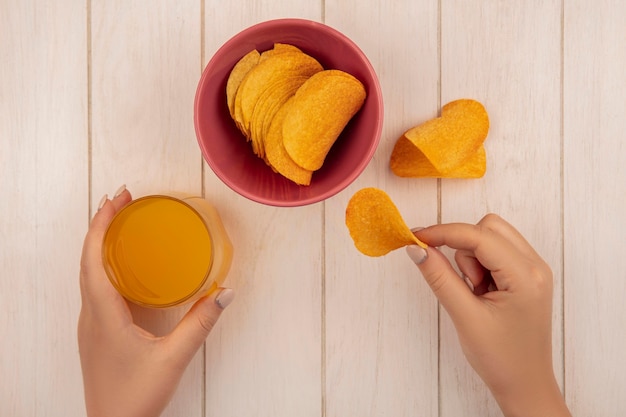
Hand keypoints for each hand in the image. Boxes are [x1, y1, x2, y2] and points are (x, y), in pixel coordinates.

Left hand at [77, 187, 233, 416]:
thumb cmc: (136, 395)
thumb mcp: (174, 357)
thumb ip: (200, 323)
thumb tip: (226, 292)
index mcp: (103, 315)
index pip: (93, 259)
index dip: (101, 225)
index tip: (117, 199)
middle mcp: (90, 315)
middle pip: (87, 260)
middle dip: (101, 225)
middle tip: (122, 200)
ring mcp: (90, 324)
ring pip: (88, 274)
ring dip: (100, 244)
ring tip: (120, 223)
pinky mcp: (96, 332)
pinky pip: (95, 288)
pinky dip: (104, 265)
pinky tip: (122, 267)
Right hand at [406, 214, 570, 416]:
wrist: (524, 384)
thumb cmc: (500, 358)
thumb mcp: (464, 316)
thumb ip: (439, 277)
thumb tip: (417, 249)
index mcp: (526, 276)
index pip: (479, 236)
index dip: (444, 233)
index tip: (417, 238)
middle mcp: (536, 266)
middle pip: (488, 228)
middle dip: (464, 249)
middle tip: (463, 283)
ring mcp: (533, 269)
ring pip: (491, 236)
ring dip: (472, 258)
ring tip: (475, 293)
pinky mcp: (526, 275)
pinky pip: (496, 251)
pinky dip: (479, 265)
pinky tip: (481, 292)